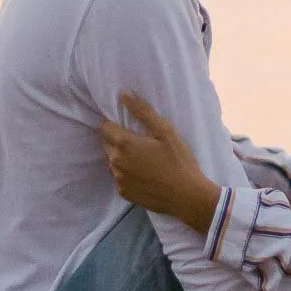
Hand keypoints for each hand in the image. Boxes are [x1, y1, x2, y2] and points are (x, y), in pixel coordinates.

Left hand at [99, 91, 221, 231]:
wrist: (187, 197)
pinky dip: (127, 173)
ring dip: (121, 157)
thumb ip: (143, 111)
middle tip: (140, 142)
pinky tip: (144, 174)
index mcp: (123, 143)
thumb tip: (123, 94)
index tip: (129, 126)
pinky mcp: (123, 193)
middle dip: (118, 140)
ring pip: (112, 162)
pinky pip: (119, 177)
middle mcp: (115, 162)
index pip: (104, 127)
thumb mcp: (166, 131)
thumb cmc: (179, 161)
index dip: (114, 124)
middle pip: (107, 144)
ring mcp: (118, 179)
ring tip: (143, 159)